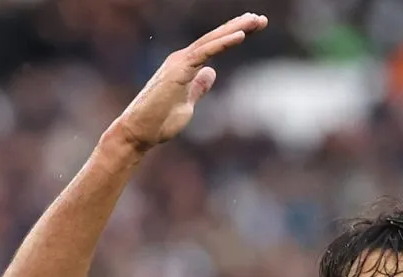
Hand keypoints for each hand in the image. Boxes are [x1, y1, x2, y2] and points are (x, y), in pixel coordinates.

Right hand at [108, 13, 267, 152]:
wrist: (140, 131)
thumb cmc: (160, 121)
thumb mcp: (188, 102)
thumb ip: (198, 87)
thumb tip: (211, 72)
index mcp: (185, 66)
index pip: (213, 46)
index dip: (234, 35)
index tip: (254, 28)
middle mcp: (182, 59)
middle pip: (215, 38)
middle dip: (239, 26)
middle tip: (261, 18)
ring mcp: (180, 63)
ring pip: (211, 40)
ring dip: (235, 28)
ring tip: (255, 20)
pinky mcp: (179, 70)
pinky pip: (204, 52)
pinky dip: (223, 43)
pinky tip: (240, 35)